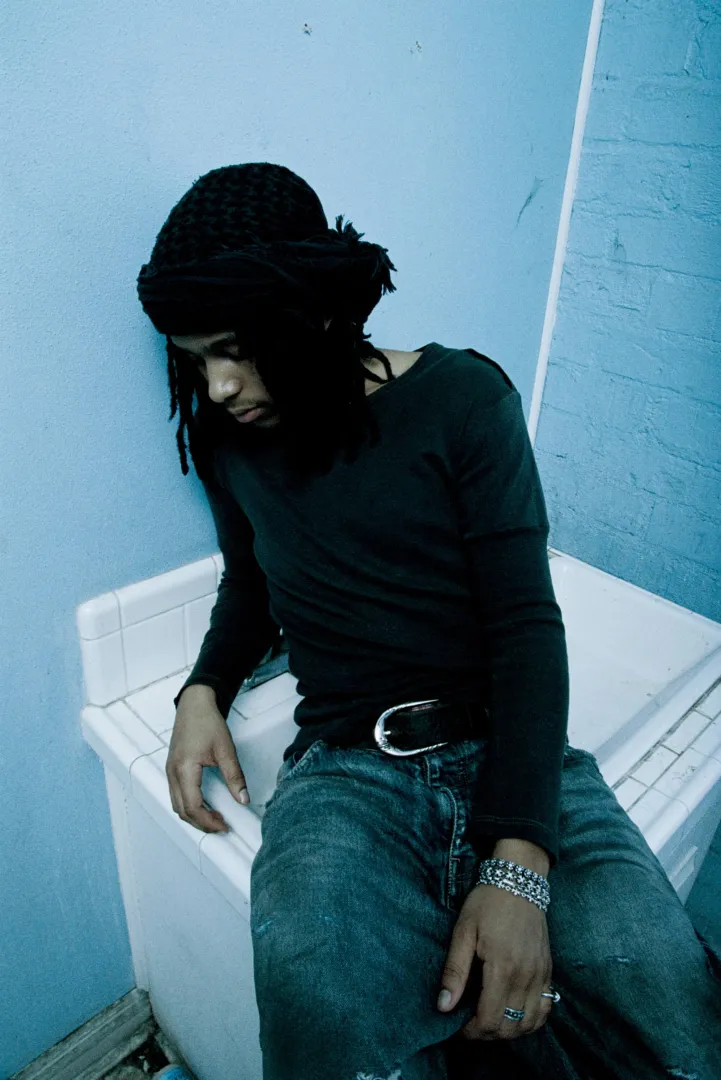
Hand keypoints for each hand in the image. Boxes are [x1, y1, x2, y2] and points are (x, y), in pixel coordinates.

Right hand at [166, 684, 249, 832]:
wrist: (194, 704)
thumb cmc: (207, 722)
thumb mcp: (226, 749)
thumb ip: (235, 777)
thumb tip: (243, 799)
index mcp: (184, 769)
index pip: (192, 806)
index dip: (208, 821)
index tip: (224, 826)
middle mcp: (172, 773)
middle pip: (182, 811)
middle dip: (201, 823)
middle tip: (221, 826)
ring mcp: (169, 771)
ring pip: (176, 805)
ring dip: (193, 816)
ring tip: (214, 818)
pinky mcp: (172, 769)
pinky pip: (176, 795)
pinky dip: (188, 806)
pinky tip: (203, 805)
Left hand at [437, 882, 552, 1039]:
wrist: (519, 880)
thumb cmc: (487, 903)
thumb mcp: (463, 931)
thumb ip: (454, 971)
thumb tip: (443, 1006)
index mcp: (503, 968)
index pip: (489, 1020)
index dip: (470, 1031)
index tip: (456, 1025)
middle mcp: (526, 976)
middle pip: (509, 1027)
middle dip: (486, 1033)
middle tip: (469, 1023)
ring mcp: (541, 975)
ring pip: (529, 1024)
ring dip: (508, 1031)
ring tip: (489, 1020)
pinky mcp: (548, 971)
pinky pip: (545, 1009)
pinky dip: (530, 1020)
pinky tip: (514, 1013)